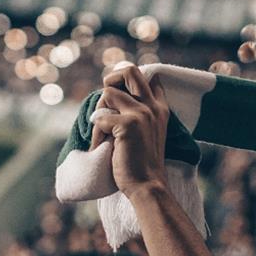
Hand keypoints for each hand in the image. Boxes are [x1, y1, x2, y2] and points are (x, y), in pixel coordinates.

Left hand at [90, 65, 169, 198]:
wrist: (147, 186)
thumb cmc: (141, 162)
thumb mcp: (146, 131)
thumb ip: (137, 112)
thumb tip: (111, 95)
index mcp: (159, 107)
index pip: (147, 76)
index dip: (127, 82)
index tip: (118, 101)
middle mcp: (152, 106)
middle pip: (129, 70)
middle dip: (111, 80)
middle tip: (106, 103)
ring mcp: (142, 114)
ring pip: (108, 93)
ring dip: (100, 113)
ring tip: (104, 134)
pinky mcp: (129, 125)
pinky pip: (100, 118)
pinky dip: (96, 133)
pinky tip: (102, 146)